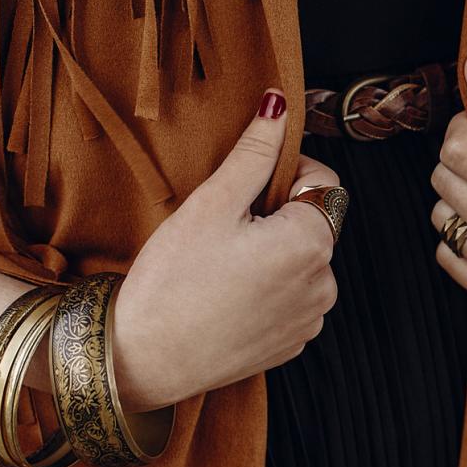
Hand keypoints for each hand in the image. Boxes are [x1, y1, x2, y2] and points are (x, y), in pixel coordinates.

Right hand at [110, 89, 339, 411]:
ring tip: (221, 265)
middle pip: (313, 224)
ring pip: (301, 263)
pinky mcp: (292, 345)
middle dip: (277, 216)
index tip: (246, 185)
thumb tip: (279, 106)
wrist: (142, 360)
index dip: (286, 174)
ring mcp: (310, 319)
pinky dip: (268, 290)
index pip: (323, 183)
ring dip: (273, 254)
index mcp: (312, 242)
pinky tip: (225, 295)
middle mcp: (324, 283)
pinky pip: (291, 300)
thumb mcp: (211, 204)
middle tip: (223, 228)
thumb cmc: (172, 281)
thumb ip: (254, 153)